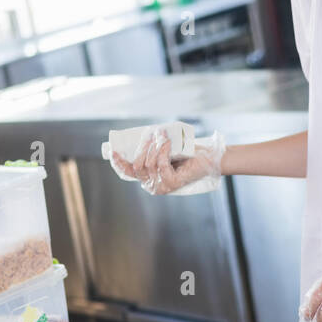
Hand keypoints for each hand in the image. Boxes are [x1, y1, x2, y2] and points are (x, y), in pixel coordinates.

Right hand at [110, 128, 224, 195]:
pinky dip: (163, 151)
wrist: (207, 158)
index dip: (119, 162)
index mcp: (148, 179)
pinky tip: (167, 144)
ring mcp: (162, 186)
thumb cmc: (187, 153)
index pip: (129, 172)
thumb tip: (142, 134)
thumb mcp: (165, 150)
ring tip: (162, 136)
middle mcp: (153, 186)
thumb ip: (153, 148)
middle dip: (142, 148)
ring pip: (149, 164)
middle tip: (151, 134)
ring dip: (154, 147)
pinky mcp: (172, 183)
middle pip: (138, 166)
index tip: (113, 150)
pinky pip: (161, 164)